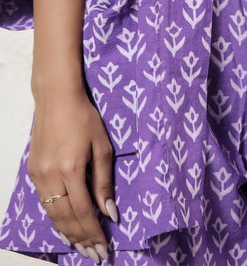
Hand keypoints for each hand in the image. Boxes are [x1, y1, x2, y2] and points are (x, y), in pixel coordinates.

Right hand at [27, 88, 117, 262]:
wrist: (56, 98)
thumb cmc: (84, 118)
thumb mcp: (103, 146)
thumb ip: (104, 180)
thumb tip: (109, 211)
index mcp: (72, 168)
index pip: (84, 211)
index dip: (94, 232)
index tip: (104, 247)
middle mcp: (52, 175)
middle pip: (67, 218)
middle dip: (82, 239)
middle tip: (95, 255)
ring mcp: (39, 175)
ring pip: (53, 214)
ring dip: (68, 233)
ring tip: (82, 247)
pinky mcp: (33, 172)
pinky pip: (45, 203)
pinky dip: (56, 218)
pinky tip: (65, 228)